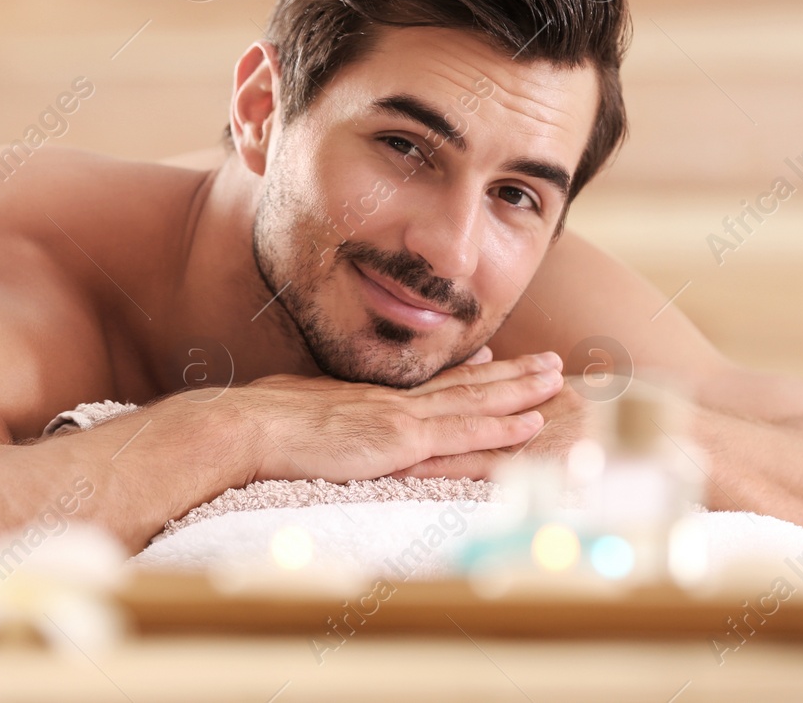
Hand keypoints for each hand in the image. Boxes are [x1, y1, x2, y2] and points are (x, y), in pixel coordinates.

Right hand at [233, 350, 565, 482]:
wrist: (246, 428)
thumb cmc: (261, 424)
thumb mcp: (299, 408)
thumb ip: (324, 407)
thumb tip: (330, 403)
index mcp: (370, 398)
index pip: (429, 384)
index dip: (467, 372)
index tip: (493, 359)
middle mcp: (394, 402)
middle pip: (465, 385)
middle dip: (512, 374)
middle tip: (550, 363)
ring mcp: (402, 420)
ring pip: (476, 403)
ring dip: (521, 393)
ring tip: (556, 380)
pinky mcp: (402, 442)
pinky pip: (463, 436)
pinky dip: (501, 430)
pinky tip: (531, 425)